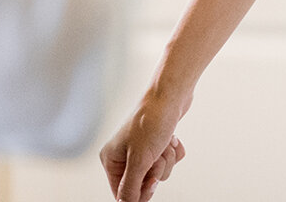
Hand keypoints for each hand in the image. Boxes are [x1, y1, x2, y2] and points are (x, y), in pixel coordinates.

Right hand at [101, 87, 190, 201]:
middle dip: (156, 170)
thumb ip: (130, 187)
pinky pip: (169, 159)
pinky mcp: (158, 141)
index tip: (152, 182)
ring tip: (164, 142)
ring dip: (166, 159)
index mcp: (111, 159)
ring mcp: (142, 147)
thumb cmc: (151, 121)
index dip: (139, 192)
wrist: (172, 93)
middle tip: (156, 155)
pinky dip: (174, 151)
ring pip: (158, 171)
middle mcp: (124, 154)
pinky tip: (172, 137)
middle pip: (142, 183)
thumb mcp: (139, 160)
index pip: (122, 192)